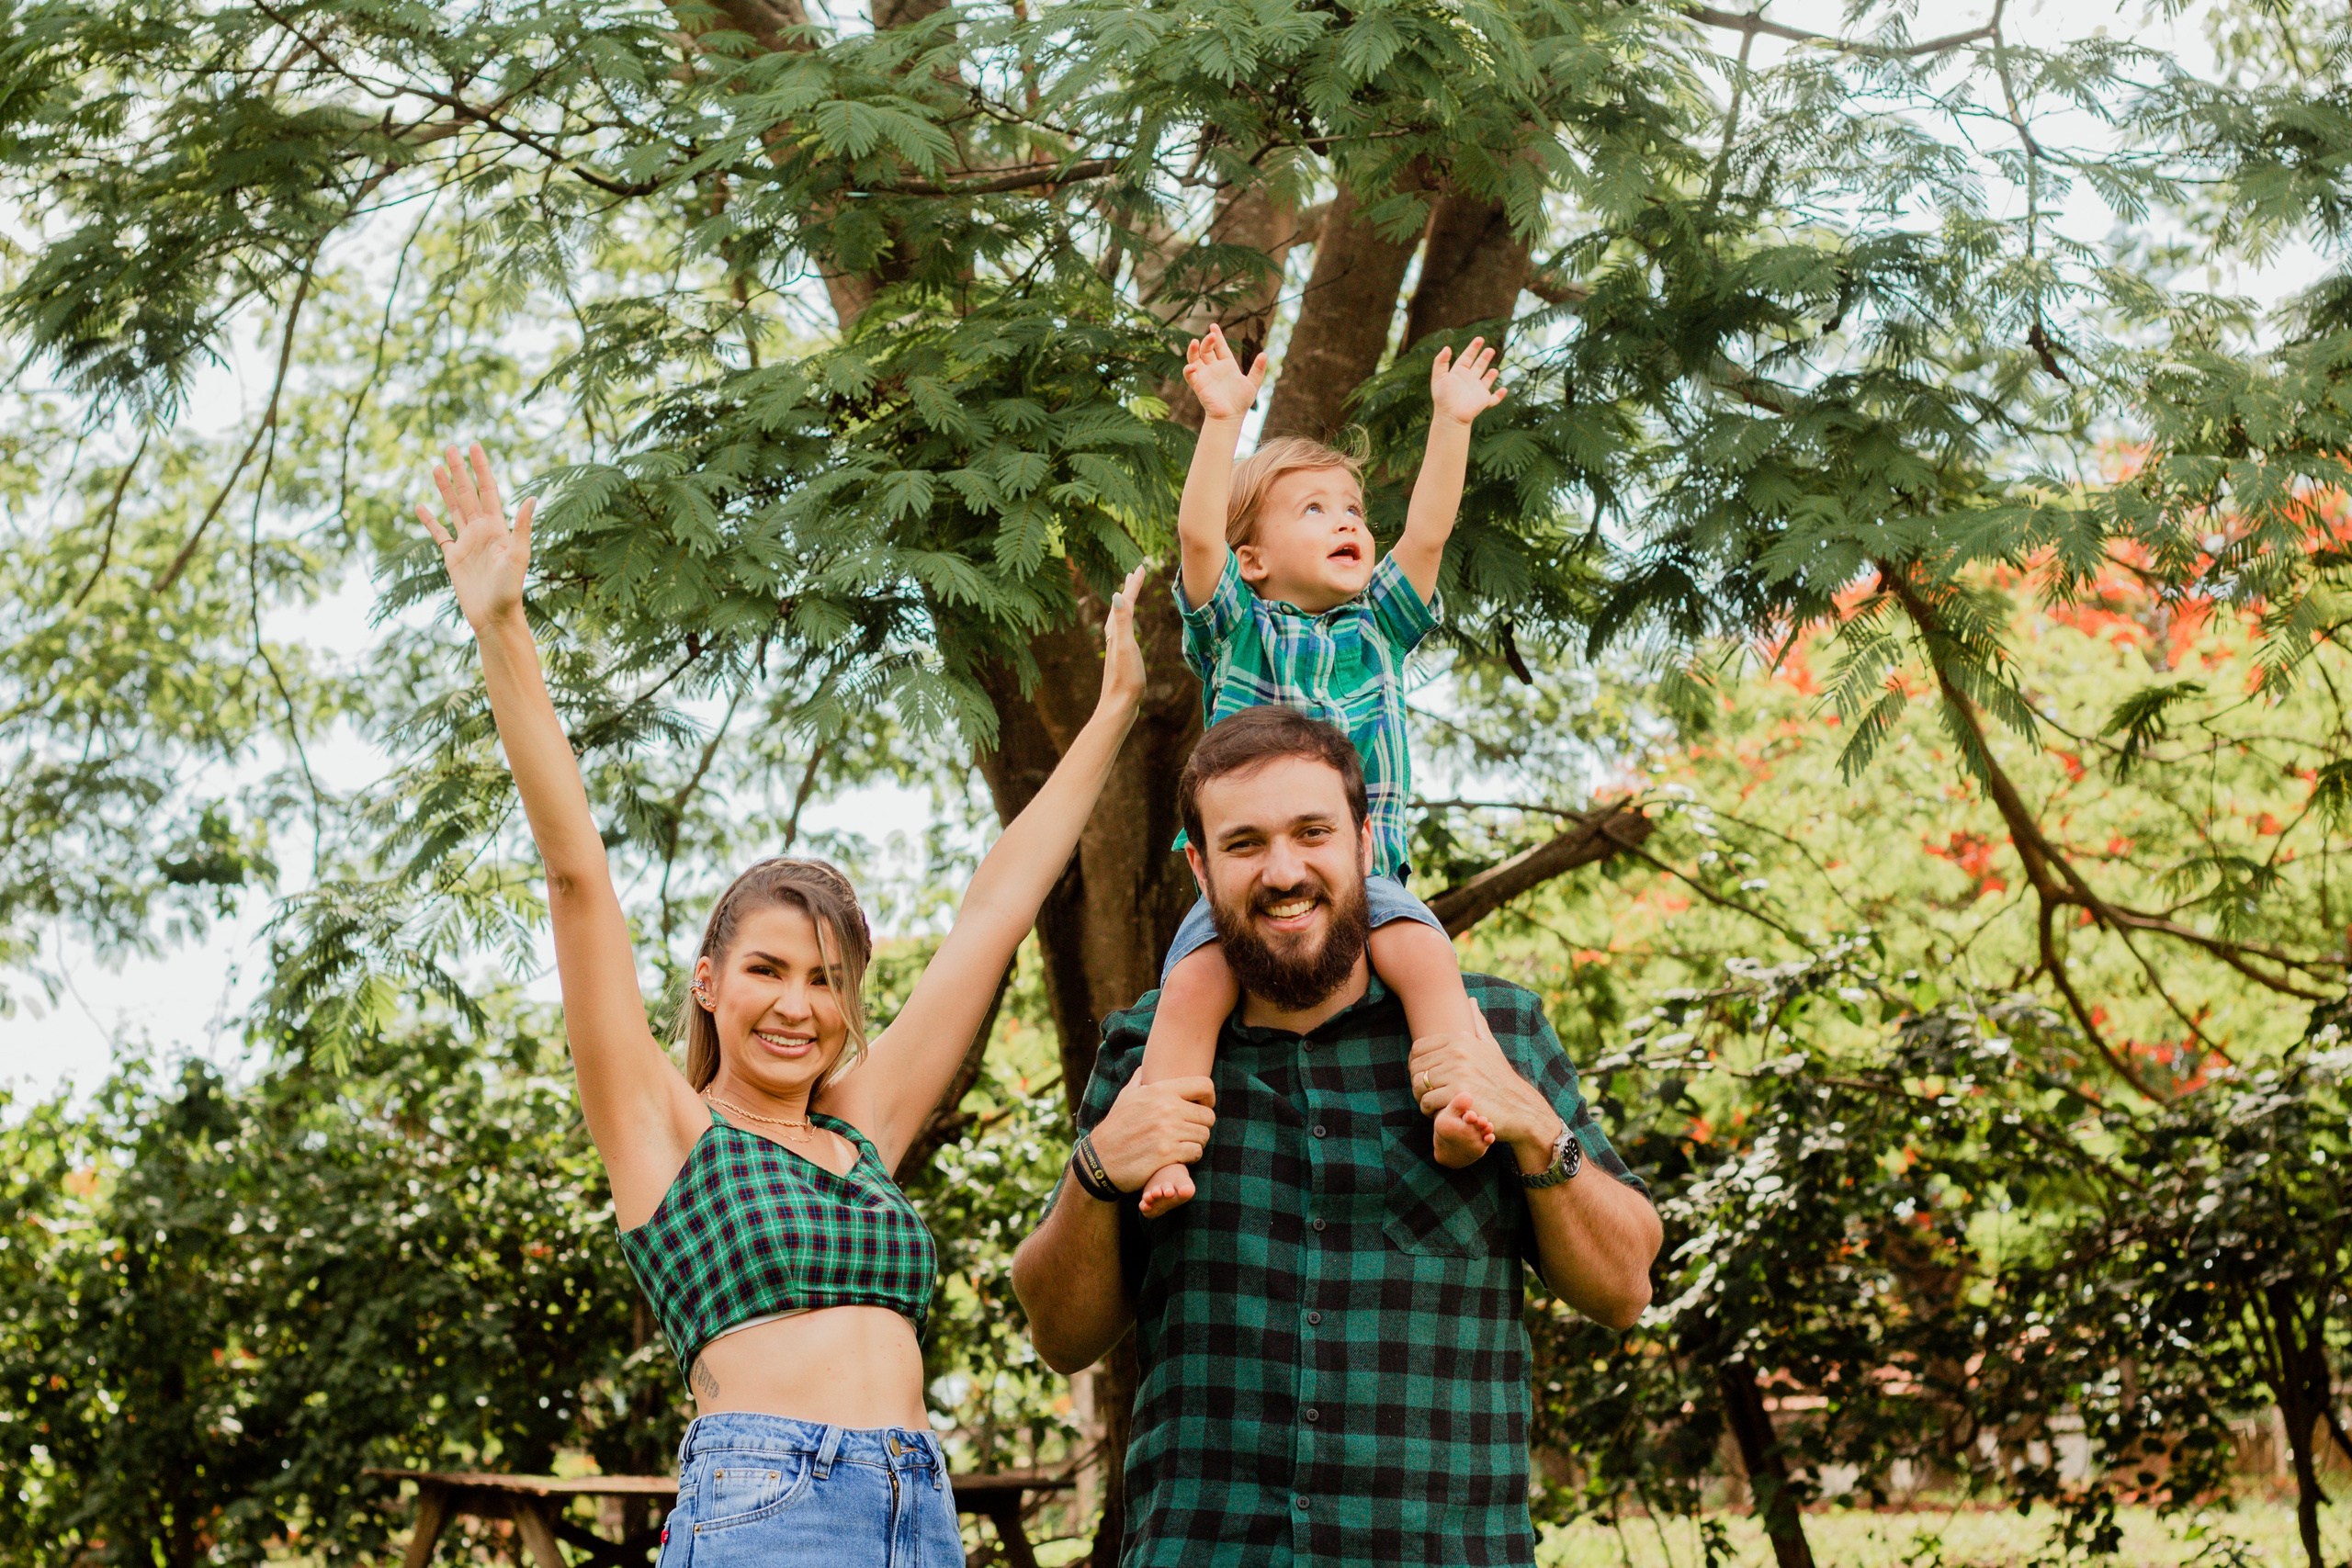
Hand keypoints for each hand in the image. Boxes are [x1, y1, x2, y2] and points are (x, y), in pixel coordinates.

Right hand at [418, 443, 534, 630]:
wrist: (494, 616)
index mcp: (497, 527)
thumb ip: (521, 527)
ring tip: (435, 467)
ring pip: (454, 508)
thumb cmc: (510, 589)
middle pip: (468, 493)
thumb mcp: (518, 555)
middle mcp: (481, 530)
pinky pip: (439, 533)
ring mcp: (467, 542)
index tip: (474, 446)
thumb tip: (532, 498)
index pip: (488, 489)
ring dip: (445, 488)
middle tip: (450, 447)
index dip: (481, 468)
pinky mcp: (453, 557)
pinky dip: (430, 520)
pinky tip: (421, 506)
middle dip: (460, 470)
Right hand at [1087, 1073, 1215, 1192]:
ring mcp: (1168, 1131)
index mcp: (1160, 1090)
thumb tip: (1145, 1067)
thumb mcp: (1126, 1097)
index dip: (1209, 1098)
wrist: (1100, 1158)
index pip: (1205, 1085)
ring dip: (1196, 1142)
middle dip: (1202, 1126)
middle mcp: (1167, 1108)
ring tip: (1183, 1144)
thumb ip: (1140, 1080)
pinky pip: (1196, 1152)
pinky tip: (1178, 1157)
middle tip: (1189, 1132)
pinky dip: (1190, 1156)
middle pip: (1208, 1115)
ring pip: (1204, 1135)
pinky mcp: (1168, 1153)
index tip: (1202, 1108)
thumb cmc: (1116, 1127)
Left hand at [1096, 562, 1147, 717]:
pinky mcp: (1121, 658)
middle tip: (1135, 574)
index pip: (1126, 601)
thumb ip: (1122, 621)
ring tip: (1129, 595)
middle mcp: (1113, 637)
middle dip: (1129, 589)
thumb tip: (1117, 595)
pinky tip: (1124, 629)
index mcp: (1116, 631)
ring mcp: (1116, 648)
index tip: (1141, 568)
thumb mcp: (1126, 646)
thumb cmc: (1125, 678)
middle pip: (1121, 606)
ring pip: (1120, 619)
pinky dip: (1125, 622)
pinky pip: (1122, 632)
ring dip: (1126, 604)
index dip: (1134, 585)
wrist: (1118, 705)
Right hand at [1183, 324, 1267, 422]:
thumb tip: (1264, 354)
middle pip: (1207, 349)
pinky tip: (1192, 366)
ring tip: (1195, 342)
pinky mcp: (1198, 385)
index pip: (1220, 346)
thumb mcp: (1253, 384)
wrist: (1231, 417)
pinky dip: (1188, 369)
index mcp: (1227, 365)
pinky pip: (1190, 375)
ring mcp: (1205, 375)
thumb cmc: (1241, 402)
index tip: (1213, 326)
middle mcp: (1214, 368)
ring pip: (1195, 358)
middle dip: (1208, 341)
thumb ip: (1258, 370)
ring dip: (1193, 350)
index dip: (1217, 336)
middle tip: (1212, 336)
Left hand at [1409, 1010, 1558, 1169]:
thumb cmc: (1501, 1079)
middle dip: (1418, 1082)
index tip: (1424, 1077)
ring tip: (1432, 1103)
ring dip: (1421, 1097)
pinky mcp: (1457, 1092)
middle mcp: (1458, 1051)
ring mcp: (1458, 1071)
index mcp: (1461, 1038)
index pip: (1418, 1048)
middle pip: (1416, 1067)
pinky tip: (1439, 1112)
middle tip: (1428, 1093)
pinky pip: (1427, 1100)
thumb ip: (1478, 1024)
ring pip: (1419, 1084)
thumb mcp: (1491, 1047)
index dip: (1416, 1064)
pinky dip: (1429, 1109)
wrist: (1519, 1108)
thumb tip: (1471, 1000)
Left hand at [1429, 336, 1505, 426]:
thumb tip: (1447, 348)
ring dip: (1490, 375)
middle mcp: (1468, 380)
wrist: (1450, 416)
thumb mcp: (1439, 377)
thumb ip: (1440, 362)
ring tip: (1494, 370)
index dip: (1473, 348)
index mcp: (1458, 373)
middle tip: (1490, 349)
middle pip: (1478, 366)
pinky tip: (1504, 390)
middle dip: (1484, 358)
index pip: (1466, 357)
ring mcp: (1477, 391)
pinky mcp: (1483, 401)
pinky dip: (1499, 395)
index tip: (1480, 339)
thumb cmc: (1443, 397)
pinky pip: (1494, 398)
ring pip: (1486, 380)